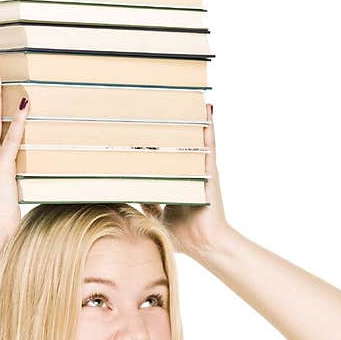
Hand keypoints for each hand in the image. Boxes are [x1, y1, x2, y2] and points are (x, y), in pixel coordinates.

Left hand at [140, 103, 228, 255]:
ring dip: (189, 118)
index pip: (162, 155)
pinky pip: (209, 145)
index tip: (133, 128)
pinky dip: (209, 126)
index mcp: (177, 179)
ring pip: (193, 138)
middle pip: (176, 142)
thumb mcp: (157, 214)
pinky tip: (207, 109)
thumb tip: (130, 194)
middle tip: (151, 103)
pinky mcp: (210, 171)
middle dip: (166, 124)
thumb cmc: (183, 233)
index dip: (149, 142)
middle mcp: (189, 171)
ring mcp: (201, 169)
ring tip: (184, 95)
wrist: (204, 244)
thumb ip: (147, 203)